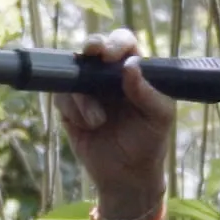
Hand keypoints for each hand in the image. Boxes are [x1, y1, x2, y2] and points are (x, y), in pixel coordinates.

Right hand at [52, 28, 176, 219]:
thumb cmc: (148, 142)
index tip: (110, 56)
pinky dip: (72, 110)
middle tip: (90, 54)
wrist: (126, 176)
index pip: (124, 44)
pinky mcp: (69, 109)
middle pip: (94, 48)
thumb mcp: (159, 117)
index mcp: (134, 72)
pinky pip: (61, 97)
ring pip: (74, 75)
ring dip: (83, 97)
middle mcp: (108, 76)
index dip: (115, 43)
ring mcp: (87, 91)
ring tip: (98, 121)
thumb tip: (130, 65)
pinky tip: (86, 126)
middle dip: (90, 48)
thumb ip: (147, 92)